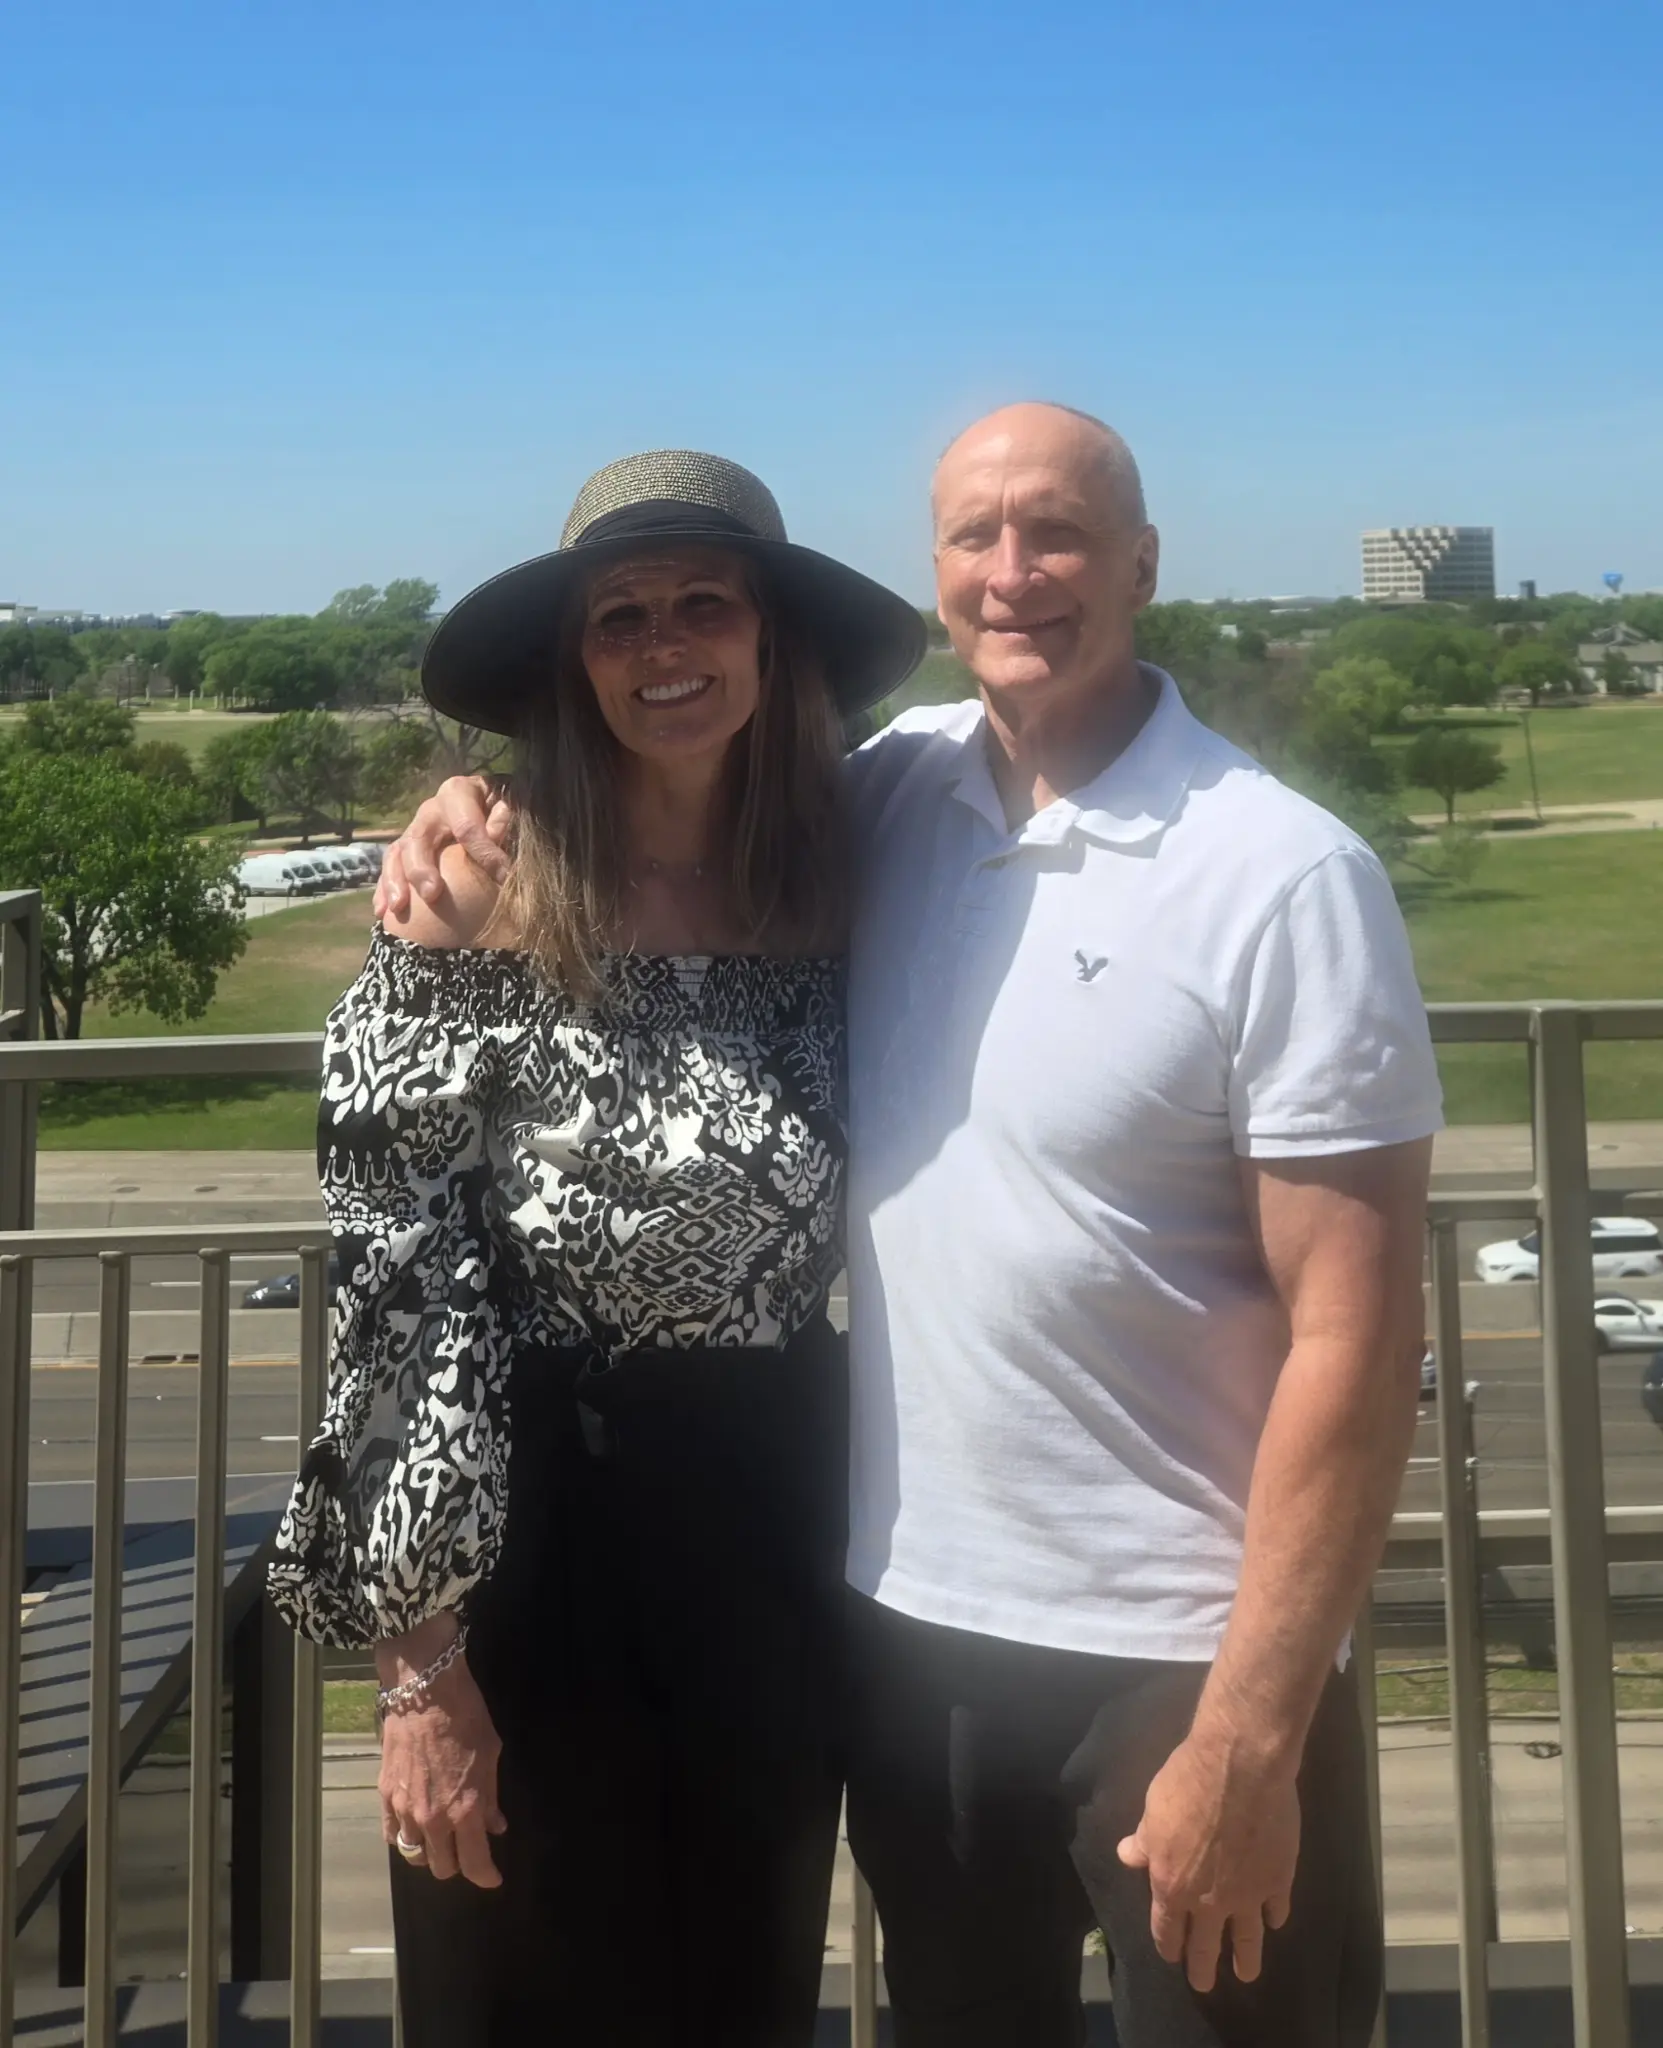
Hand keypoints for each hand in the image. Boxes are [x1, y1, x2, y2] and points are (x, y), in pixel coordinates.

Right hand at [375, 775, 513, 919]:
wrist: (497, 806)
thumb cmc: (508, 808)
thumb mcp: (514, 804)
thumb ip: (506, 817)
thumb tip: (494, 834)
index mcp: (459, 792)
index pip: (466, 824)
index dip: (483, 851)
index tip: (502, 876)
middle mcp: (432, 809)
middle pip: (419, 836)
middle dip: (422, 867)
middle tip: (432, 894)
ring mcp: (417, 829)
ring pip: (398, 852)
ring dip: (396, 880)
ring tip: (398, 907)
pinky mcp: (408, 850)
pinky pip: (392, 869)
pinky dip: (385, 890)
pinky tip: (383, 913)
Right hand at [378, 1650, 507, 1886]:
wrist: (425, 1688)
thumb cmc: (466, 1715)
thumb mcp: (491, 1754)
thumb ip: (490, 1797)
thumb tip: (495, 1826)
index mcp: (464, 1809)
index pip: (474, 1863)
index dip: (486, 1876)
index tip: (493, 1878)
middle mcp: (432, 1817)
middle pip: (441, 1867)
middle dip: (458, 1864)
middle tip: (467, 1849)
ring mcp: (404, 1808)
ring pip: (413, 1855)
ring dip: (429, 1853)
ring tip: (440, 1840)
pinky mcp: (384, 1795)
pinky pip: (391, 1834)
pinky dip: (404, 1838)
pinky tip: (414, 1828)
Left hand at [1116, 1733, 1299, 1992]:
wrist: (1241, 1767)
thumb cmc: (1187, 1783)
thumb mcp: (1153, 1808)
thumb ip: (1144, 1840)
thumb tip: (1128, 1856)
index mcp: (1171, 1885)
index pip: (1166, 1928)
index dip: (1168, 1944)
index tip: (1172, 1956)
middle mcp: (1208, 1901)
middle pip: (1205, 1945)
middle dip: (1202, 1967)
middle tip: (1203, 1983)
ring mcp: (1247, 1894)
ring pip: (1246, 1939)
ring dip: (1246, 1959)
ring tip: (1246, 1974)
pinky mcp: (1278, 1880)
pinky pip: (1276, 1909)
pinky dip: (1274, 1917)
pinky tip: (1274, 1921)